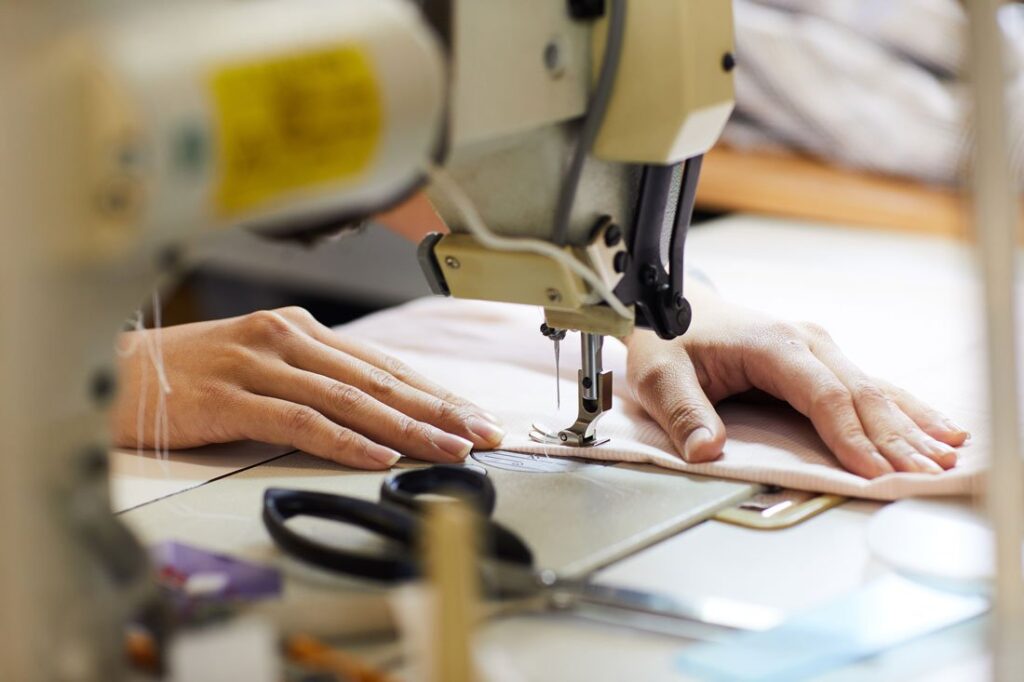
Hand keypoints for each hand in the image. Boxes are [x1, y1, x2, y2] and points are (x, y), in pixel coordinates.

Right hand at [111, 307, 504, 468]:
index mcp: (297, 329)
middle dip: (438, 408)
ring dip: (406, 426)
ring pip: (350, 398)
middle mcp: (286, 337)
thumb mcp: (259, 365)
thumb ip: (312, 379)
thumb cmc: (188, 374)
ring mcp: (258, 364)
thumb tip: (373, 408)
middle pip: (378, 378)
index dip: (433, 391)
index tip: (473, 414)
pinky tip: (379, 454)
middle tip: (483, 433)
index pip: (382, 364)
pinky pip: (300, 419)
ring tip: (448, 448)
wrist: (111, 372)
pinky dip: (345, 439)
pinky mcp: (231, 395)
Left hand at [625, 279, 968, 477]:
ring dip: (910, 426)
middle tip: (925, 474)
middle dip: (896, 438)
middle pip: (861, 394)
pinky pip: (871, 388)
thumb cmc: (669, 338)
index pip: (824, 395)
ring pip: (875, 390)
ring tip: (946, 456)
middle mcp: (807, 342)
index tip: (873, 472)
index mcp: (772, 343)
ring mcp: (820, 349)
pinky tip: (939, 429)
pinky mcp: (823, 362)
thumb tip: (707, 451)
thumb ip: (683, 413)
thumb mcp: (659, 375)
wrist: (672, 306)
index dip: (851, 436)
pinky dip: (905, 410)